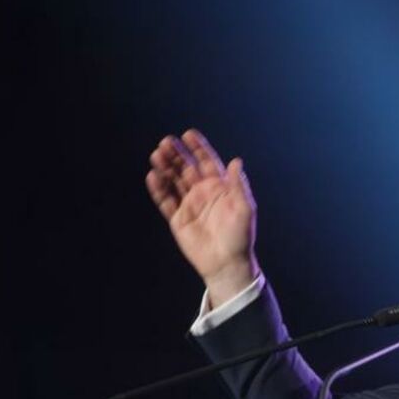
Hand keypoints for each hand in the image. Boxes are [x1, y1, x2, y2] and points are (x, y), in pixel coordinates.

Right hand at [146, 129, 258, 306]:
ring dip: (165, 167)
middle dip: (177, 154)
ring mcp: (189, 204)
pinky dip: (158, 189)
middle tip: (166, 142)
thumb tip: (236, 161)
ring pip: (173, 181)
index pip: (207, 162)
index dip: (198, 148)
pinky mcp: (178, 219)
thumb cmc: (240, 237)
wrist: (227, 264)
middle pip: (186, 168)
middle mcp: (202, 193)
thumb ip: (238, 186)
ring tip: (157, 155)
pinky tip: (153, 176)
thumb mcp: (245, 209)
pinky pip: (165, 201)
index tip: (188, 134)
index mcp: (220, 187)